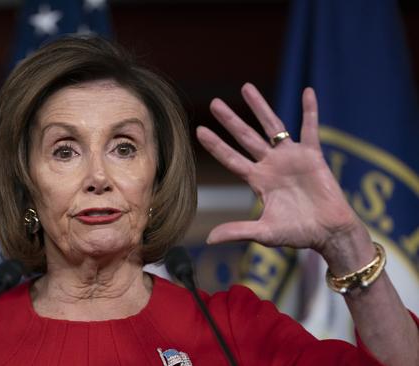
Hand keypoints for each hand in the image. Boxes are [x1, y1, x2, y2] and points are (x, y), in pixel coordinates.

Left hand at [196, 83, 368, 255]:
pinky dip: (310, 110)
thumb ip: (238, 231)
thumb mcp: (264, 232)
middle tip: (214, 103)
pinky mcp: (313, 156)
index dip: (215, 145)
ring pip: (272, 126)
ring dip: (260, 107)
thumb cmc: (297, 232)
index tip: (199, 130)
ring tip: (246, 88)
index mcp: (257, 180)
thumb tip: (209, 240)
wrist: (329, 232)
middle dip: (230, 120)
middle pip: (245, 136)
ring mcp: (291, 157)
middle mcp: (270, 164)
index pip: (231, 158)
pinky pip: (311, 128)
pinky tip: (307, 91)